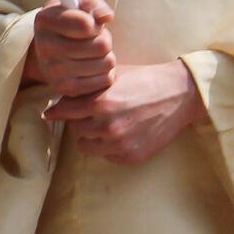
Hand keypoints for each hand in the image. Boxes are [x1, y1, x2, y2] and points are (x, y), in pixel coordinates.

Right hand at [29, 0, 116, 97]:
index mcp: (45, 20)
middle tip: (93, 39)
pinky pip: (106, 79)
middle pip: (102, 45)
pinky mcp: (66, 89)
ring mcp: (54, 71)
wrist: (49, 51)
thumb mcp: (77, 3)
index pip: (87, 25)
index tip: (89, 24)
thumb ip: (93, 3)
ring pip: (107, 62)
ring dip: (107, 55)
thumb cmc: (69, 21)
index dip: (96, 23)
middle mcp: (45, 47)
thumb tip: (106, 17)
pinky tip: (93, 66)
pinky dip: (106, 72)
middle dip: (104, 39)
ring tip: (93, 52)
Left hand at [45, 60, 204, 164]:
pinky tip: (122, 132)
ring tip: (105, 123)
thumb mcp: (113, 76)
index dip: (59, 109)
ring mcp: (120, 145)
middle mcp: (108, 127)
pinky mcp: (131, 157)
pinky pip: (105, 155)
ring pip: (86, 146)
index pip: (64, 112)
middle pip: (75, 128)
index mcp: (101, 103)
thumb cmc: (144, 80)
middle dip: (80, 119)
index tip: (54, 112)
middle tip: (93, 111)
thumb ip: (86, 88)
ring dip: (91, 135)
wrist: (179, 94)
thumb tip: (57, 102)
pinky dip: (108, 146)